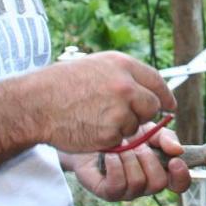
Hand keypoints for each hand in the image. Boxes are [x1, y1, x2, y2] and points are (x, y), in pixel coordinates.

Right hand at [34, 51, 176, 152]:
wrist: (35, 104)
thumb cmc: (59, 84)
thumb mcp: (94, 66)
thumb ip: (122, 75)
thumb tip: (145, 88)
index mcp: (122, 65)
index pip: (156, 81)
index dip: (164, 95)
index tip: (169, 105)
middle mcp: (125, 86)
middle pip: (151, 106)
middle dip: (142, 114)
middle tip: (122, 115)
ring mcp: (120, 110)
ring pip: (135, 125)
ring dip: (121, 127)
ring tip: (93, 116)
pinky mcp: (112, 132)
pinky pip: (119, 140)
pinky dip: (107, 138)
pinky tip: (88, 127)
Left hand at [65, 125, 191, 200]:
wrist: (92, 133)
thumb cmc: (124, 133)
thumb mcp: (149, 130)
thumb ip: (166, 138)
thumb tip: (178, 150)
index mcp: (159, 171)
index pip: (179, 185)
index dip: (182, 176)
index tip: (175, 160)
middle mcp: (145, 185)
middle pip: (159, 184)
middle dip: (149, 160)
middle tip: (138, 145)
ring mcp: (126, 191)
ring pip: (138, 183)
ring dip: (129, 159)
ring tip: (121, 146)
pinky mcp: (107, 192)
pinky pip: (117, 185)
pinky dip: (115, 165)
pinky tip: (111, 153)